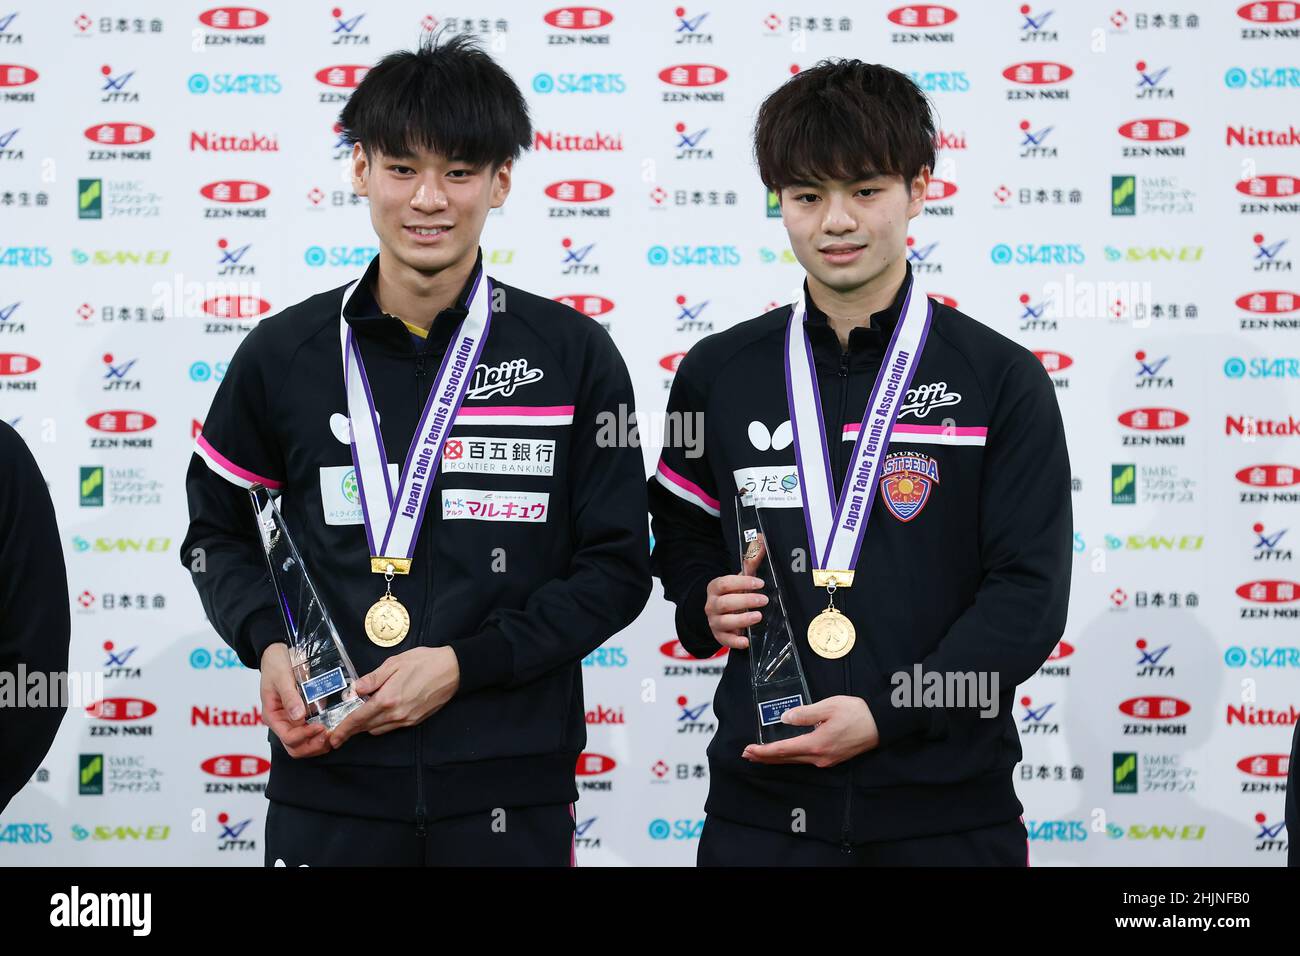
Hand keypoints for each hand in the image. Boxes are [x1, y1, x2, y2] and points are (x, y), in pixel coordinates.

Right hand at [260, 643, 331, 757]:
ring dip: (317, 744)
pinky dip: (321, 735)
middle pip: (295, 747)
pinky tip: (333, 728)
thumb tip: (298, 717)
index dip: (305, 736)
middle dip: (312, 746)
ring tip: (333, 735)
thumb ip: (290, 696)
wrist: (278, 655)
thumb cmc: (276, 665)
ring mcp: (291, 721)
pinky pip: (310, 732)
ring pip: (303, 744)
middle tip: (329, 736)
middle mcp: (281, 722)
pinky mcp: (302, 716)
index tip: (321, 727)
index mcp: (272, 716)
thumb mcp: (282, 678)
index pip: (288, 737)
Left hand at [328, 646, 459, 747]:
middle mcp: (396, 714)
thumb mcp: (394, 663)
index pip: (359, 718)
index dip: (343, 729)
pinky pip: (391, 727)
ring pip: (379, 730)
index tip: (333, 738)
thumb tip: (355, 689)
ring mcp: (406, 719)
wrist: (453, 670)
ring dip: (367, 727)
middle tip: (339, 730)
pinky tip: (380, 712)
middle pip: (366, 728)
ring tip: (360, 718)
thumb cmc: (424, 662)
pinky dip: (381, 724)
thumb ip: (372, 678)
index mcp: (387, 698)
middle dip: (352, 730)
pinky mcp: (415, 721)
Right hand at [704, 534, 768, 649]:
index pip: (724, 583)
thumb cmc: (734, 593)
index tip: (760, 583)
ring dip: (742, 619)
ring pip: (724, 621)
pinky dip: (734, 642)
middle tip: (764, 599)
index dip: (742, 583)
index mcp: (715, 587)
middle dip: (745, 600)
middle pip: (725, 603)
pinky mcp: (719, 636)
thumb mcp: (741, 578)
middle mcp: (711, 604)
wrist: (720, 613)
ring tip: (758, 616)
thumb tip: (762, 539)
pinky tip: (746, 641)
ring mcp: (714, 621)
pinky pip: (724, 640)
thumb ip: (752, 560)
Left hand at [742, 696, 879, 767]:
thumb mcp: (828, 707)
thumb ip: (805, 713)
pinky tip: (785, 754)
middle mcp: (819, 757)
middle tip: (746, 755)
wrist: (880, 725)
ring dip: (776, 759)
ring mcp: (825, 760)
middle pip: (786, 759)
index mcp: (816, 744)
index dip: (764, 751)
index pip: (783, 750)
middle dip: (765, 757)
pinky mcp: (831, 759)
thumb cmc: (855, 713)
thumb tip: (785, 718)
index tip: (748, 750)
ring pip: (795, 761)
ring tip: (760, 756)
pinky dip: (789, 758)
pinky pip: (804, 761)